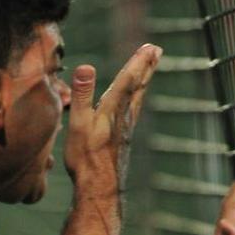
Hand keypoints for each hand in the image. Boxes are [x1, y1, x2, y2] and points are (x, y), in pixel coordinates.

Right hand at [63, 44, 161, 196]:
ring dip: (144, 79)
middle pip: (138, 86)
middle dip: (146, 66)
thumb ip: (82, 95)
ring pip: (137, 97)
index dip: (138, 62)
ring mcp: (125, 128)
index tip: (149, 46)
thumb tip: (86, 66)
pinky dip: (136, 97)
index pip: (127, 79)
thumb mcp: (78, 123)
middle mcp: (123, 116)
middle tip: (157, 50)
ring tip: (150, 67)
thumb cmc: (86, 157)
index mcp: (112, 109)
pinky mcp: (122, 138)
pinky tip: (134, 101)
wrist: (99, 187)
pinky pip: (132, 110)